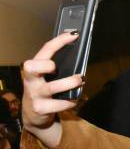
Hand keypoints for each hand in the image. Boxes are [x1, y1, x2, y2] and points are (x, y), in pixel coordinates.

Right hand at [21, 32, 82, 147]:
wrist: (34, 113)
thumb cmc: (44, 89)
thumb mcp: (46, 76)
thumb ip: (58, 66)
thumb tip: (79, 54)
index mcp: (35, 69)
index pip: (45, 51)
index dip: (59, 41)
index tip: (73, 35)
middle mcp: (31, 80)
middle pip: (32, 67)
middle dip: (47, 65)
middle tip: (58, 68)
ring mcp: (35, 95)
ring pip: (51, 87)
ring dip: (70, 83)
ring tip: (79, 81)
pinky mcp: (41, 108)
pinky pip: (59, 104)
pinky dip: (70, 101)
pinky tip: (73, 99)